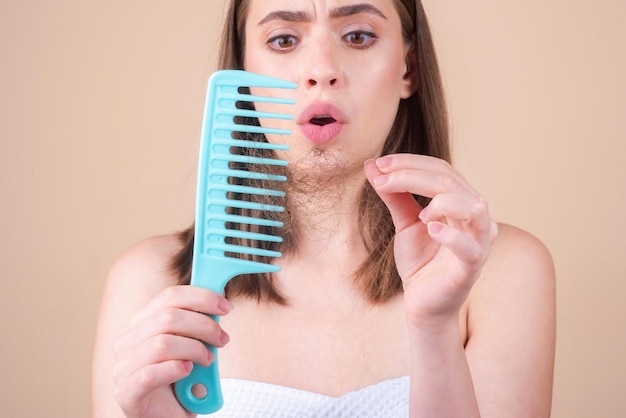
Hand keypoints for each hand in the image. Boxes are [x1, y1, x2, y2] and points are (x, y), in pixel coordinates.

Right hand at [112, 285, 231, 417]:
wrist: (171, 417)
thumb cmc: (183, 380)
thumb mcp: (192, 345)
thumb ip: (198, 323)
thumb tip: (219, 300)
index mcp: (142, 324)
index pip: (170, 297)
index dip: (201, 297)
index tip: (226, 306)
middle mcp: (127, 343)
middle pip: (168, 317)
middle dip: (204, 325)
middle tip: (222, 339)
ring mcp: (123, 369)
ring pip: (162, 343)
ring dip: (194, 349)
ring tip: (208, 361)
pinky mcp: (127, 394)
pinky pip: (151, 374)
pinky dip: (175, 369)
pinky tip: (189, 372)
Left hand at [365, 154, 497, 326]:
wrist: (421, 304)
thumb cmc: (419, 262)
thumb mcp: (403, 223)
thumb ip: (394, 195)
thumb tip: (372, 166)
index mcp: (462, 203)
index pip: (442, 170)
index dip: (411, 163)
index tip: (379, 164)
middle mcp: (476, 218)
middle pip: (452, 182)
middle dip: (413, 175)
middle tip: (382, 179)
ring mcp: (478, 242)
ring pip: (472, 207)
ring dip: (441, 201)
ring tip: (417, 214)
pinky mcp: (472, 268)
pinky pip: (471, 247)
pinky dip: (451, 235)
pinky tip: (429, 228)